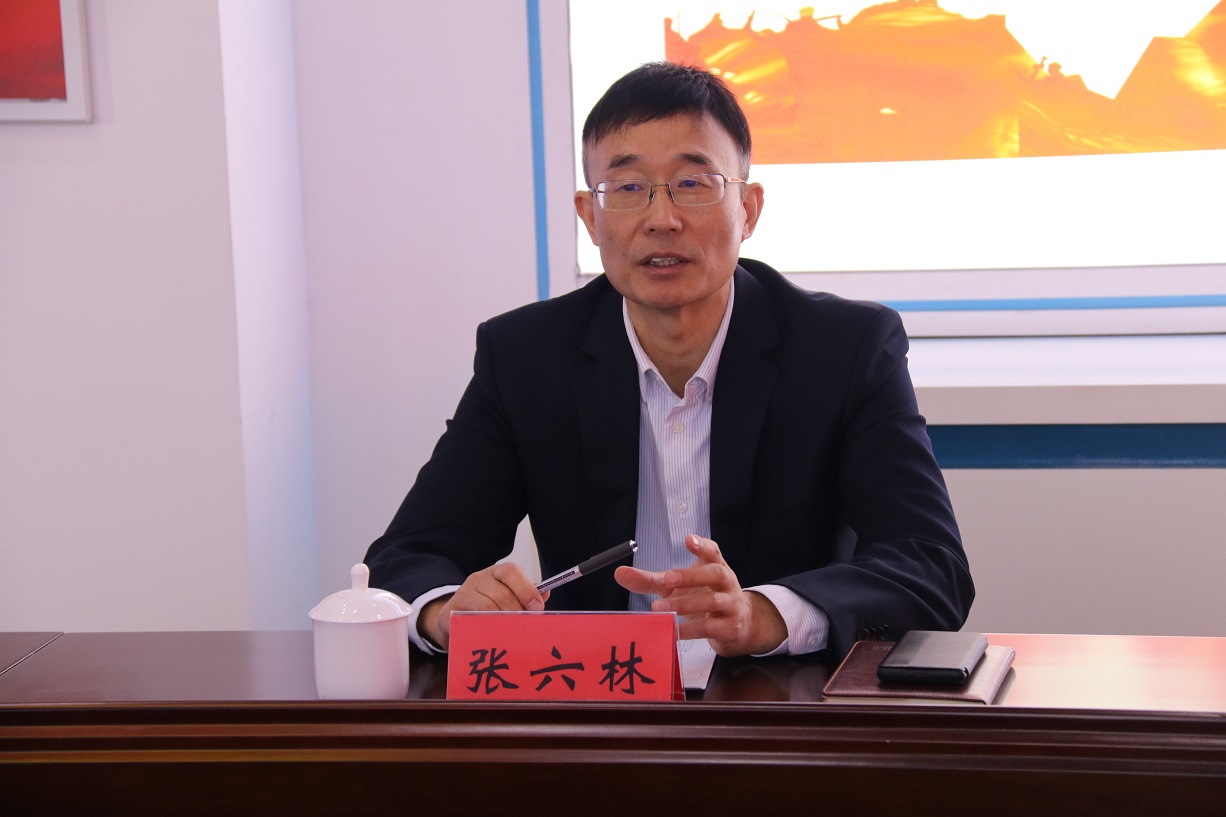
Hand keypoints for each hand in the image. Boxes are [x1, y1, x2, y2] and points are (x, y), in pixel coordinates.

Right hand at [419, 562, 546, 650]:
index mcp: (496, 573)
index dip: (526, 589)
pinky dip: (484, 630)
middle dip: (517, 613)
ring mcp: (462, 594)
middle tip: (526, 629)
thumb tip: (545, 593)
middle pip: (502, 594)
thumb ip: (527, 596)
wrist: (454, 621)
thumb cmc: (488, 609)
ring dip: (503, 623)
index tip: (537, 608)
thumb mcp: (509, 599)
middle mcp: (478, 579)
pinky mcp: (449, 612)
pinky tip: (493, 638)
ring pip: (487, 608)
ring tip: (512, 635)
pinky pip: (470, 622)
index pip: (511, 571)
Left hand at [613, 534, 786, 656]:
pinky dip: (690, 629)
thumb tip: (620, 573)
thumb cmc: (702, 598)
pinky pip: (710, 628)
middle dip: (691, 575)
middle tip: (668, 578)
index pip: (713, 551)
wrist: (736, 626)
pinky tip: (674, 629)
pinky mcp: (729, 628)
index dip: (702, 546)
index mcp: (715, 567)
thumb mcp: (676, 586)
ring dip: (686, 604)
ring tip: (660, 608)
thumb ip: (650, 580)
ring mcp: (730, 605)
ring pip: (712, 602)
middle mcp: (726, 583)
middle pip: (715, 573)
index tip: (688, 540)